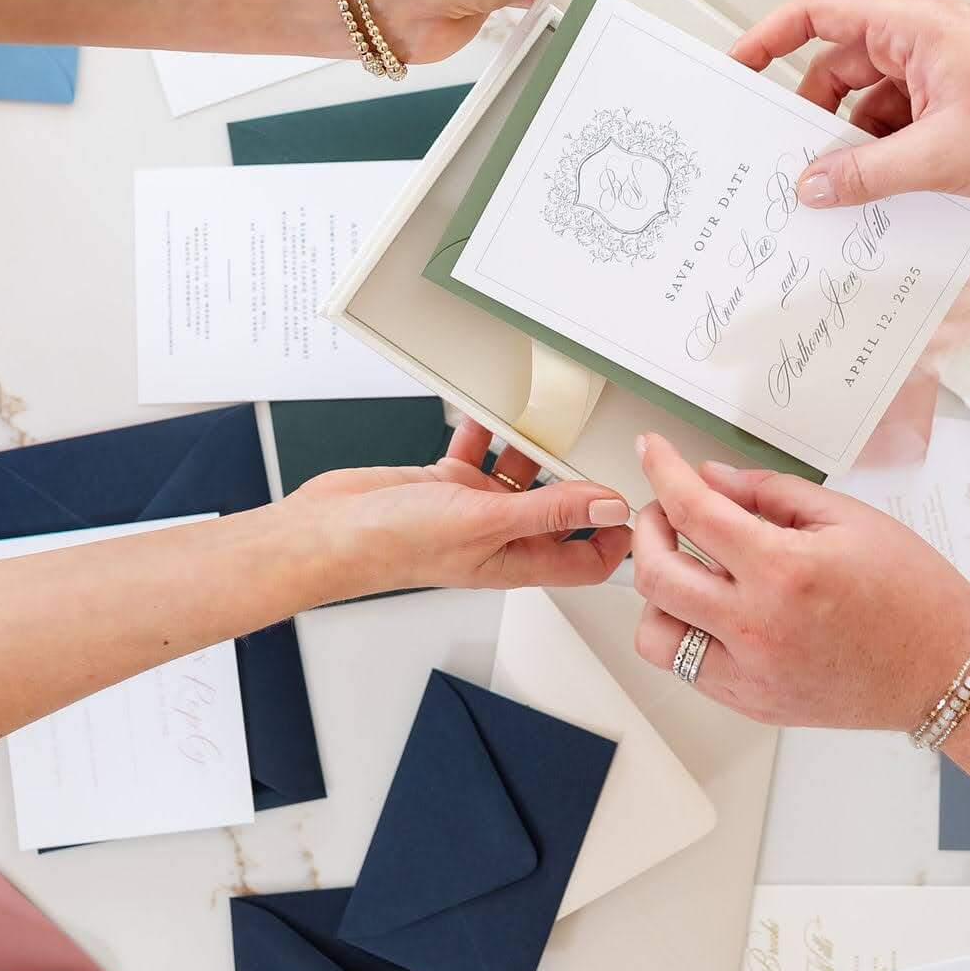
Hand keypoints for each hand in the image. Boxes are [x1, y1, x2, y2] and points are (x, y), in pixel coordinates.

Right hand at [291, 419, 631, 599]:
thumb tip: (609, 507)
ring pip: (522, 475)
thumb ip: (550, 510)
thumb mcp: (486, 521)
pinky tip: (491, 409)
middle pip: (559, 510)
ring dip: (533, 447)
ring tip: (549, 416)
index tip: (639, 501)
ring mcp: (472, 509)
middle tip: (601, 442)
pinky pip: (480, 451)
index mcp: (517, 561)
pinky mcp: (445, 483)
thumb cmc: (394, 545)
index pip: (587, 560)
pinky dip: (487, 430)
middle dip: (580, 478)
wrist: (330, 530)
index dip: (617, 538)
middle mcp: (500, 537)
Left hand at [628, 433, 969, 729]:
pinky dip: (687, 632)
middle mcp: (758, 629)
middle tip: (667, 512)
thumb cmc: (913, 593)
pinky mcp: (754, 704)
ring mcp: (751, 675)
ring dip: (658, 593)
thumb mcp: (849, 518)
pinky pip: (687, 668)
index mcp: (784, 571)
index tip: (652, 452)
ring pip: (655, 634)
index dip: (662, 472)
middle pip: (653, 575)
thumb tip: (712, 479)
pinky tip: (715, 609)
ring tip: (691, 571)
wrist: (945, 669)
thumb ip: (770, 493)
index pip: (693, 511)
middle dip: (646, 530)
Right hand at [729, 0, 969, 210]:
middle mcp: (926, 42)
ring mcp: (942, 75)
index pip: (821, 13)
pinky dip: (885, 158)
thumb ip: (867, 173)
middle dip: (815, 117)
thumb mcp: (942, 157)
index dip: (771, 37)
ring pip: (869, 104)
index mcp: (917, 27)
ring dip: (854, 146)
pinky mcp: (956, 108)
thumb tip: (814, 184)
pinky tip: (882, 195)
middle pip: (840, 67)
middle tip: (793, 161)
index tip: (738, 69)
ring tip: (845, 191)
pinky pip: (899, 127)